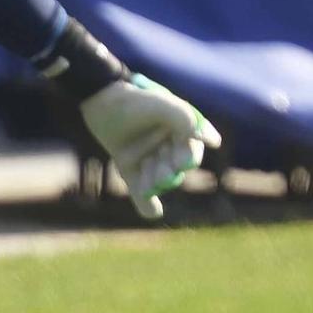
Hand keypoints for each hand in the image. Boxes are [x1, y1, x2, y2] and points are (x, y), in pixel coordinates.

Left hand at [79, 75, 222, 218]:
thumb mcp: (160, 105)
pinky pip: (141, 189)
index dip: (187, 158)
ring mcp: (149, 158)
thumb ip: (184, 119)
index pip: (191, 151)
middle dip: (168, 173)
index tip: (182, 161)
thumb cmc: (133, 99)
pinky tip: (153, 212)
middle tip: (161, 176)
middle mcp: (168, 147)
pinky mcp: (130, 167)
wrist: (100, 100)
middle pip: (174, 168)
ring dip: (154, 184)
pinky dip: (147, 203)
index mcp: (182, 132)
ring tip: (146, 186)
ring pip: (158, 179)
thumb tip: (212, 140)